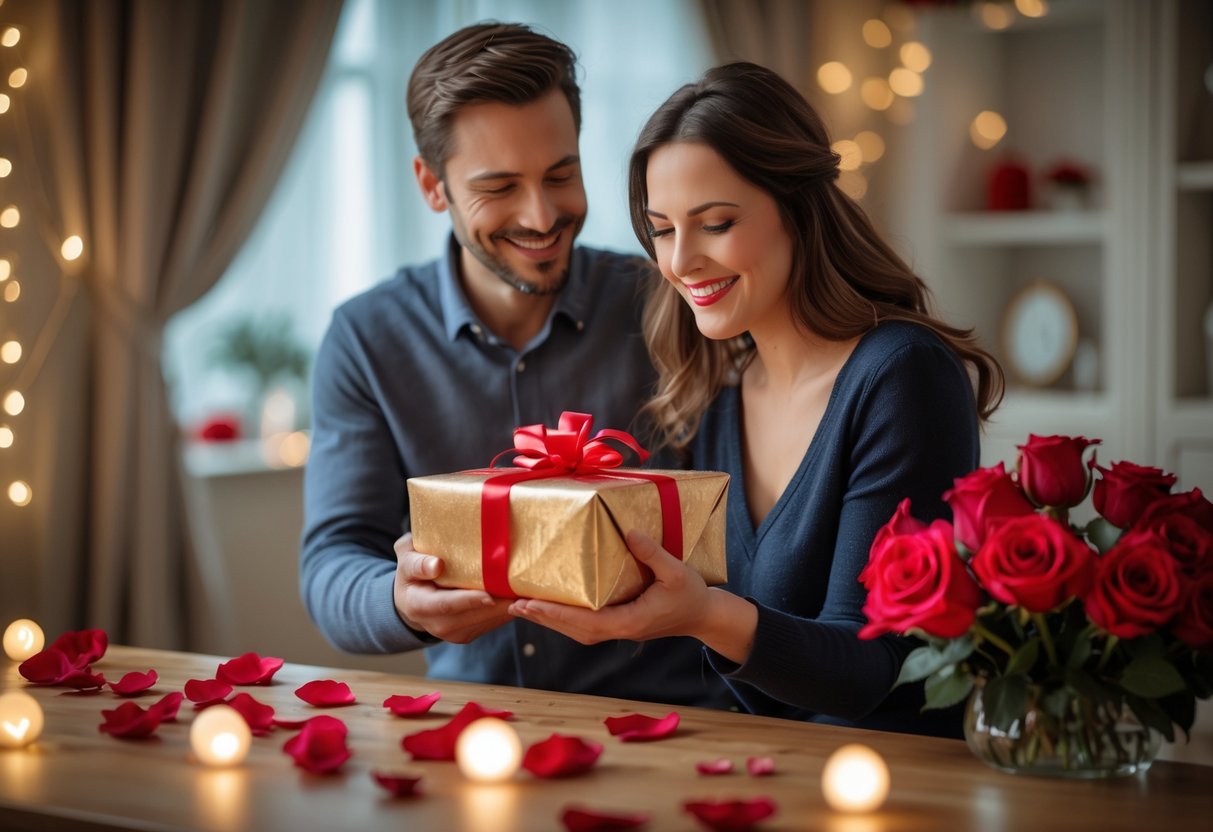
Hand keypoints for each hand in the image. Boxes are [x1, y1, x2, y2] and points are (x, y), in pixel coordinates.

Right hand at [393, 533, 512, 642]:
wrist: (412, 600)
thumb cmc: (412, 572)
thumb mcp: (406, 560)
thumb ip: (417, 562)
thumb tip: (437, 565)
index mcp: (419, 606)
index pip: (447, 604)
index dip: (469, 600)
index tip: (489, 594)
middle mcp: (438, 625)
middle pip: (474, 614)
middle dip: (499, 601)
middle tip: (523, 585)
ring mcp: (455, 633)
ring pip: (488, 620)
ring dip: (508, 605)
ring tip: (528, 588)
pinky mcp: (469, 634)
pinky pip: (493, 622)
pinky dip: (507, 609)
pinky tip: (522, 594)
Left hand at [508, 529, 717, 644]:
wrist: (703, 616)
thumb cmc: (692, 594)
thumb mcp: (677, 571)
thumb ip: (654, 554)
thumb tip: (630, 532)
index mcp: (630, 621)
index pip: (585, 621)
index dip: (557, 614)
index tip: (531, 604)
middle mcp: (620, 630)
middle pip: (573, 630)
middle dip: (543, 618)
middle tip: (513, 603)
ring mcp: (618, 630)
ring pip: (576, 631)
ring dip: (549, 620)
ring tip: (522, 606)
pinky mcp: (619, 625)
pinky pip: (584, 627)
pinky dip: (563, 619)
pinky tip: (550, 608)